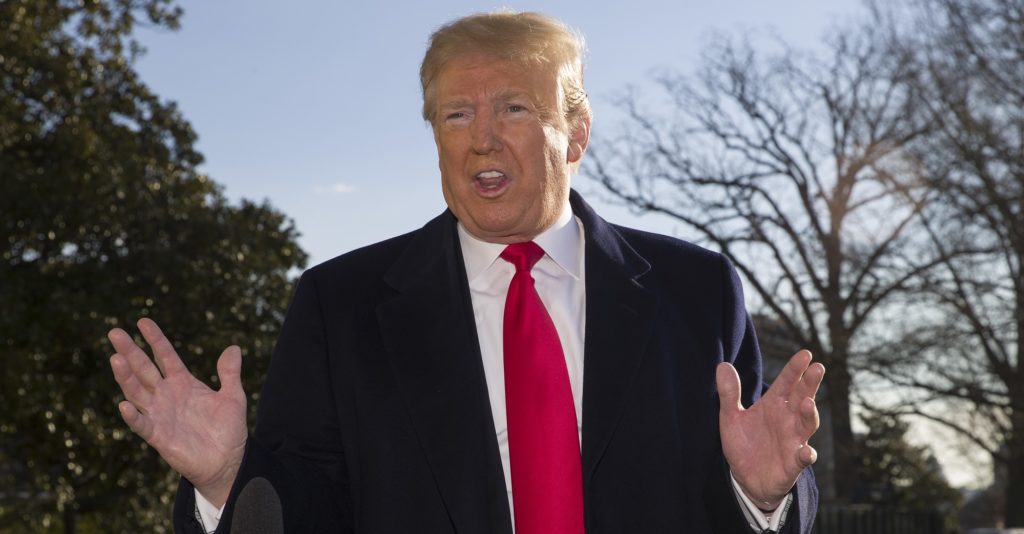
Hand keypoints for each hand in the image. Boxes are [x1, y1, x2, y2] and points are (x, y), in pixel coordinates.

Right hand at [108, 318, 247, 506]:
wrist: (227, 460)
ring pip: (137, 392)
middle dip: (130, 351)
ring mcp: (160, 414)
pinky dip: (133, 416)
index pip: (165, 356)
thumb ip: (229, 373)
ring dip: (126, 377)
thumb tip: (233, 347)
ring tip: (116, 359)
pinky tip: (124, 404)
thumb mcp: (233, 396)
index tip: (142, 321)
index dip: (155, 339)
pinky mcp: (158, 436)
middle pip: (144, 369)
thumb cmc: (228, 429)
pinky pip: (142, 424)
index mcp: (183, 383)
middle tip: (114, 332)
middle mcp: (166, 395)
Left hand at [716, 350, 822, 509]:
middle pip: (802, 398)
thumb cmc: (743, 444)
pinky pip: (802, 458)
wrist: (745, 478)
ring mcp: (793, 440)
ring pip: (807, 424)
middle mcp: (787, 419)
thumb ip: (729, 393)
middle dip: (810, 384)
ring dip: (809, 414)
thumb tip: (723, 365)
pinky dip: (806, 455)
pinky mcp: (792, 464)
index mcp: (773, 405)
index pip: (786, 383)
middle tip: (817, 368)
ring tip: (807, 403)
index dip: (795, 369)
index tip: (805, 354)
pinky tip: (806, 451)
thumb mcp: (731, 418)